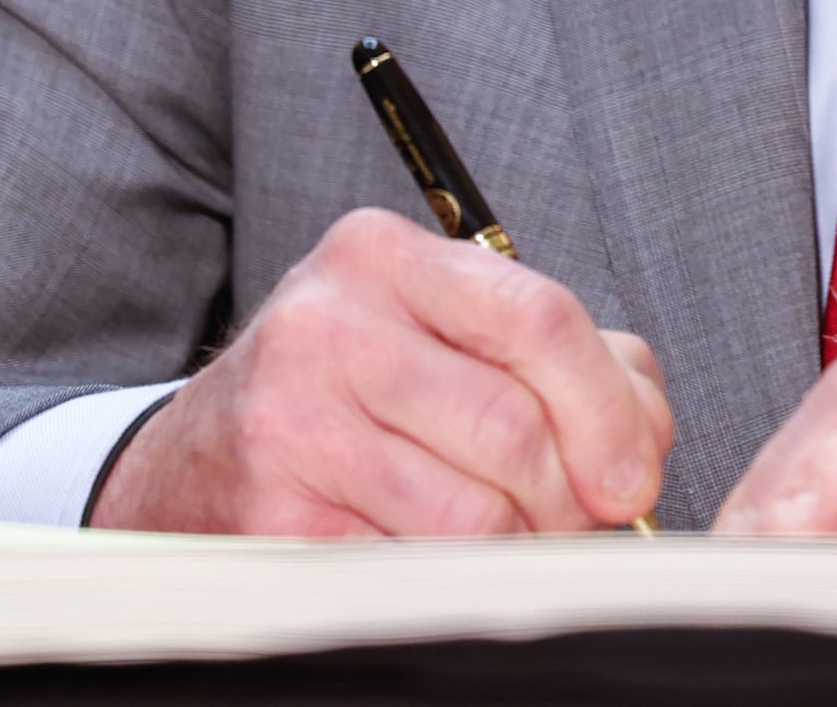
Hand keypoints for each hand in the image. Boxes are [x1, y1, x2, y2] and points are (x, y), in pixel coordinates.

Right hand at [90, 207, 670, 534]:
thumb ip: (564, 359)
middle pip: (514, 428)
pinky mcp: (274, 516)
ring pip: (474, 515)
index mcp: (382, 258)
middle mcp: (328, 325)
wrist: (193, 461)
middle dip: (570, 498)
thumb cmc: (346, 394)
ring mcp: (291, 421)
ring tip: (507, 539)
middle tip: (574, 521)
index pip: (539, 317)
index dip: (608, 410)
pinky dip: (450, 579)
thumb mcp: (442, 335)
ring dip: (517, 548)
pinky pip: (415, 569)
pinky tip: (434, 556)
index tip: (635, 474)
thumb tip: (644, 433)